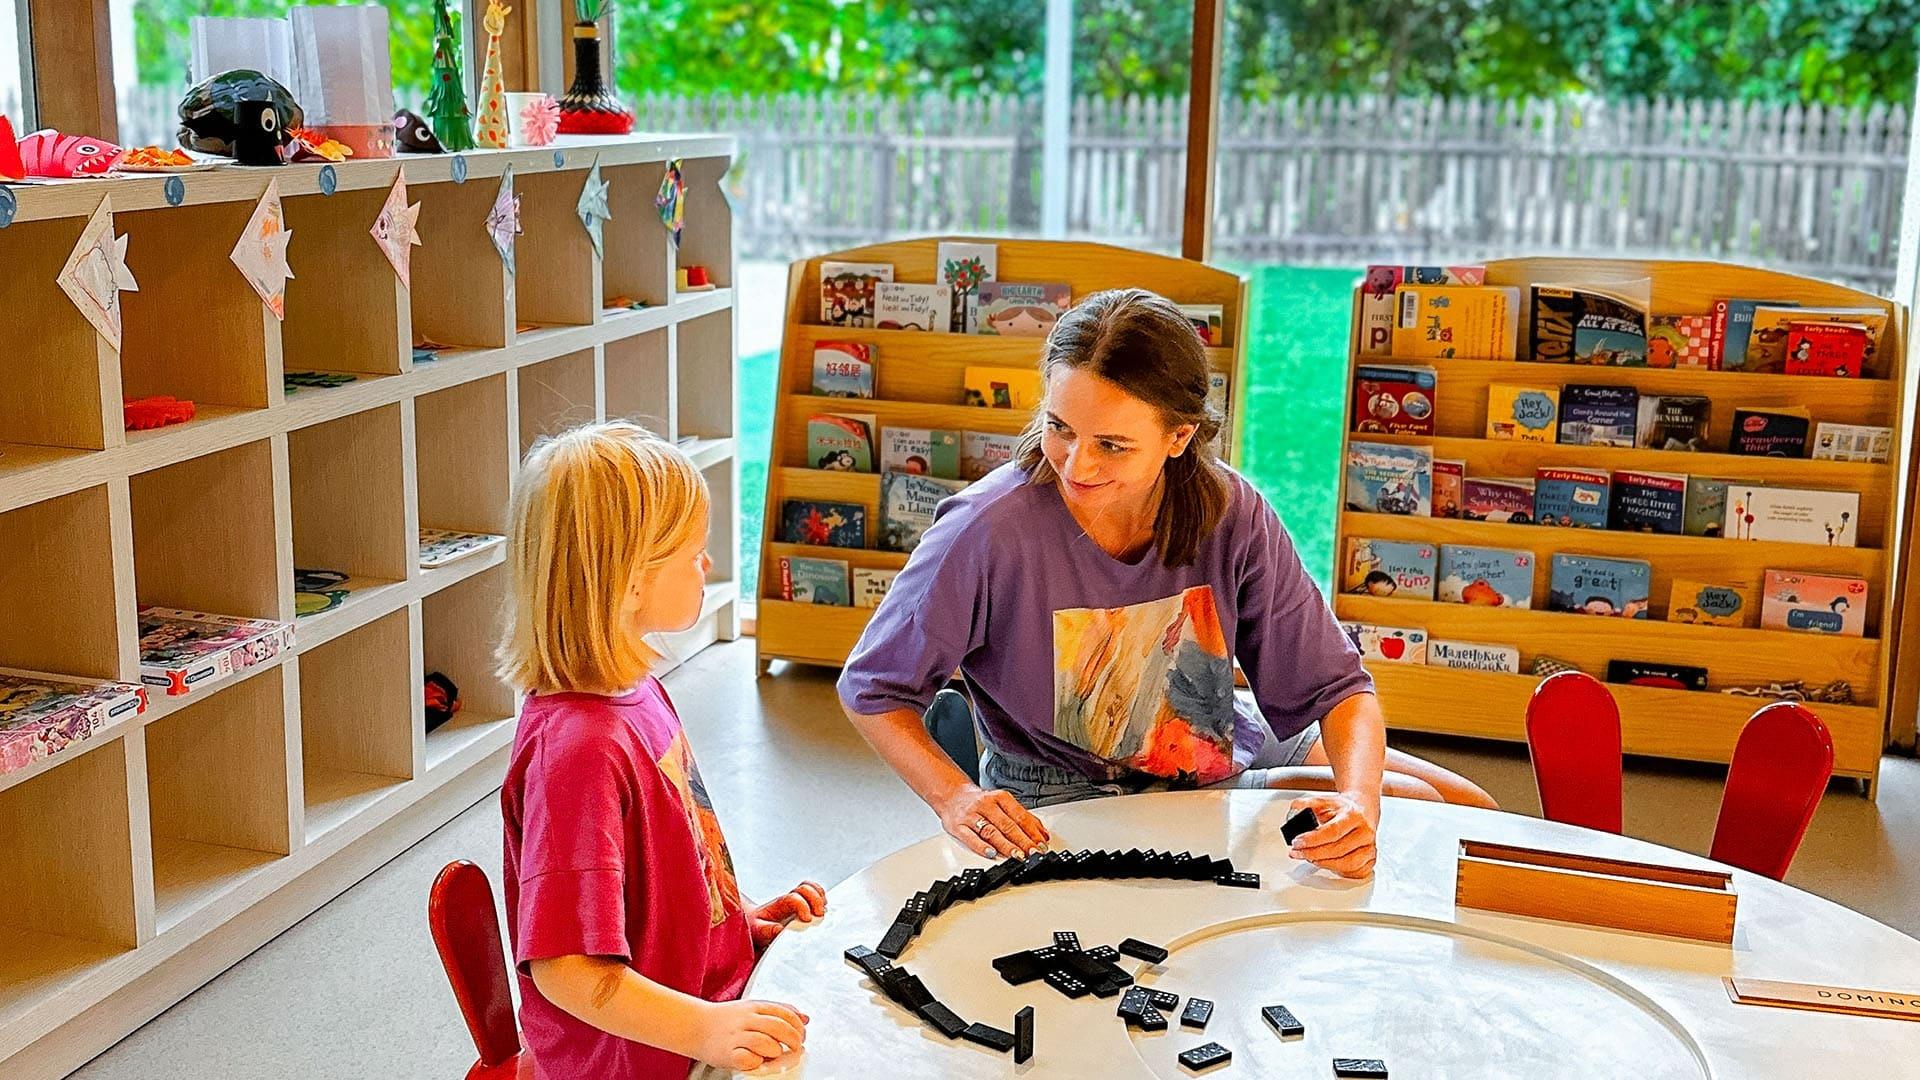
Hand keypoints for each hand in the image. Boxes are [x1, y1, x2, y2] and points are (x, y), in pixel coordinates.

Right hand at [694, 999, 808, 1070]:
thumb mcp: (754, 1008)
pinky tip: (757, 1060)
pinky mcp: (728, 1054)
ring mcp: (737, 1037)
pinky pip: (748, 1060)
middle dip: (794, 1039)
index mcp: (755, 1007)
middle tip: (796, 1047)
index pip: (785, 1013)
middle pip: (779, 1028)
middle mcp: (747, 1020)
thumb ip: (780, 1011)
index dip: (798, 1026)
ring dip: (776, 1051)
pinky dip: (756, 1062)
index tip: (802, 1034)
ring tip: (775, 1053)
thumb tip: (806, 1018)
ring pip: (766, 1043)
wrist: (695, 1026)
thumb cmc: (727, 1020)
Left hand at [749, 882, 826, 950]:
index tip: (807, 919)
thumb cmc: (757, 928)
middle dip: (815, 899)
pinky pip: (815, 893)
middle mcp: (788, 899)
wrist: (755, 924)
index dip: (802, 905)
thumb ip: (767, 930)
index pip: (793, 898)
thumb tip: (779, 929)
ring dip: (820, 896)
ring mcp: (797, 900)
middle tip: (819, 914)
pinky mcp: (804, 904)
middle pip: (804, 888)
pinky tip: (824, 909)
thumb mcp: (758, 931)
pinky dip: (822, 899)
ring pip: (811, 888)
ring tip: (824, 910)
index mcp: (777, 905)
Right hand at [937, 783, 1049, 857]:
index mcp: (999, 797)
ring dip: (1006, 845)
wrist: (952, 795)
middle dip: (1023, 840)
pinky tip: (992, 853)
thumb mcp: (1002, 803)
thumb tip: (1042, 833)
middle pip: (1007, 825)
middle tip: (1034, 852)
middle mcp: (985, 805)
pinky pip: (970, 837)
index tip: (1042, 843)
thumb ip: (1022, 817)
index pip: (1019, 815)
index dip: (1032, 830)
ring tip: (1018, 856)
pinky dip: (981, 846)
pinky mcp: (958, 826)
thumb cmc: (980, 802)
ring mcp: (971, 816)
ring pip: (991, 832)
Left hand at [1285, 792, 1379, 878]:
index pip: (1333, 831)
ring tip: (1310, 857)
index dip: (1313, 840)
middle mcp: (1364, 832)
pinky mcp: (1371, 859)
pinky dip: (1339, 871)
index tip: (1297, 842)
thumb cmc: (1342, 808)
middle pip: (1338, 849)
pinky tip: (1327, 863)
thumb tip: (1293, 814)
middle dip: (1313, 853)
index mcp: (1353, 816)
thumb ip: (1305, 805)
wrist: (1363, 808)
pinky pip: (1356, 872)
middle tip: (1297, 852)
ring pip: (1347, 864)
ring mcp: (1370, 847)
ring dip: (1324, 863)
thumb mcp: (1323, 801)